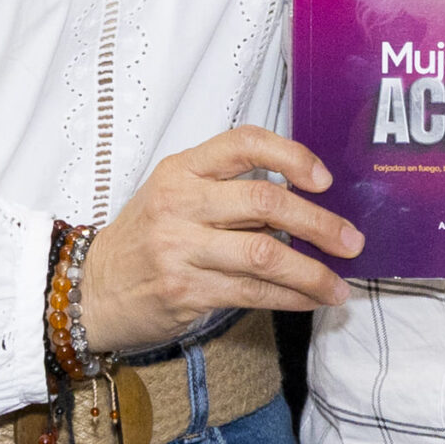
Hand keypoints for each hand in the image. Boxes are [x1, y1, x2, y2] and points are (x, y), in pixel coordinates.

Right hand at [78, 125, 360, 354]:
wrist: (93, 288)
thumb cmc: (146, 236)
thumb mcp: (175, 194)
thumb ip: (228, 191)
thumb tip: (302, 201)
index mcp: (181, 168)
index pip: (244, 143)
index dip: (291, 156)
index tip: (323, 179)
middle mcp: (180, 203)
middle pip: (264, 202)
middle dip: (319, 223)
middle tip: (352, 241)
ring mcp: (180, 248)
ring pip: (264, 255)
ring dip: (313, 272)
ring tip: (340, 286)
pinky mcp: (185, 291)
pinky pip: (252, 292)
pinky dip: (290, 297)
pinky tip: (311, 300)